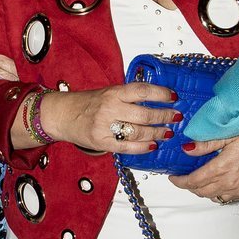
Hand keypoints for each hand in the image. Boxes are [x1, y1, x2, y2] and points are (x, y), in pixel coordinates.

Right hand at [40, 84, 180, 154]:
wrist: (62, 115)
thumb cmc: (87, 104)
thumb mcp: (108, 92)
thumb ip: (129, 96)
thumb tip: (157, 101)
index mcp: (114, 92)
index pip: (143, 91)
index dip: (161, 94)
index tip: (174, 97)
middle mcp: (110, 108)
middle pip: (145, 114)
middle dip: (164, 116)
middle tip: (176, 117)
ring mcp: (105, 127)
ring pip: (139, 132)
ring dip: (157, 133)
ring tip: (167, 132)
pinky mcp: (102, 143)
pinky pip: (128, 147)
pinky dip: (143, 147)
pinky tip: (153, 145)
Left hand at [172, 123, 238, 201]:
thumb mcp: (233, 135)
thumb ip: (208, 143)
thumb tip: (187, 149)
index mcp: (223, 168)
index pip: (193, 181)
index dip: (180, 181)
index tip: (173, 177)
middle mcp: (231, 183)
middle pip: (201, 192)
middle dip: (189, 186)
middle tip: (184, 177)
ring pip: (214, 197)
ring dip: (203, 191)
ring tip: (199, 180)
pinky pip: (228, 198)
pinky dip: (218, 194)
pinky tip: (218, 184)